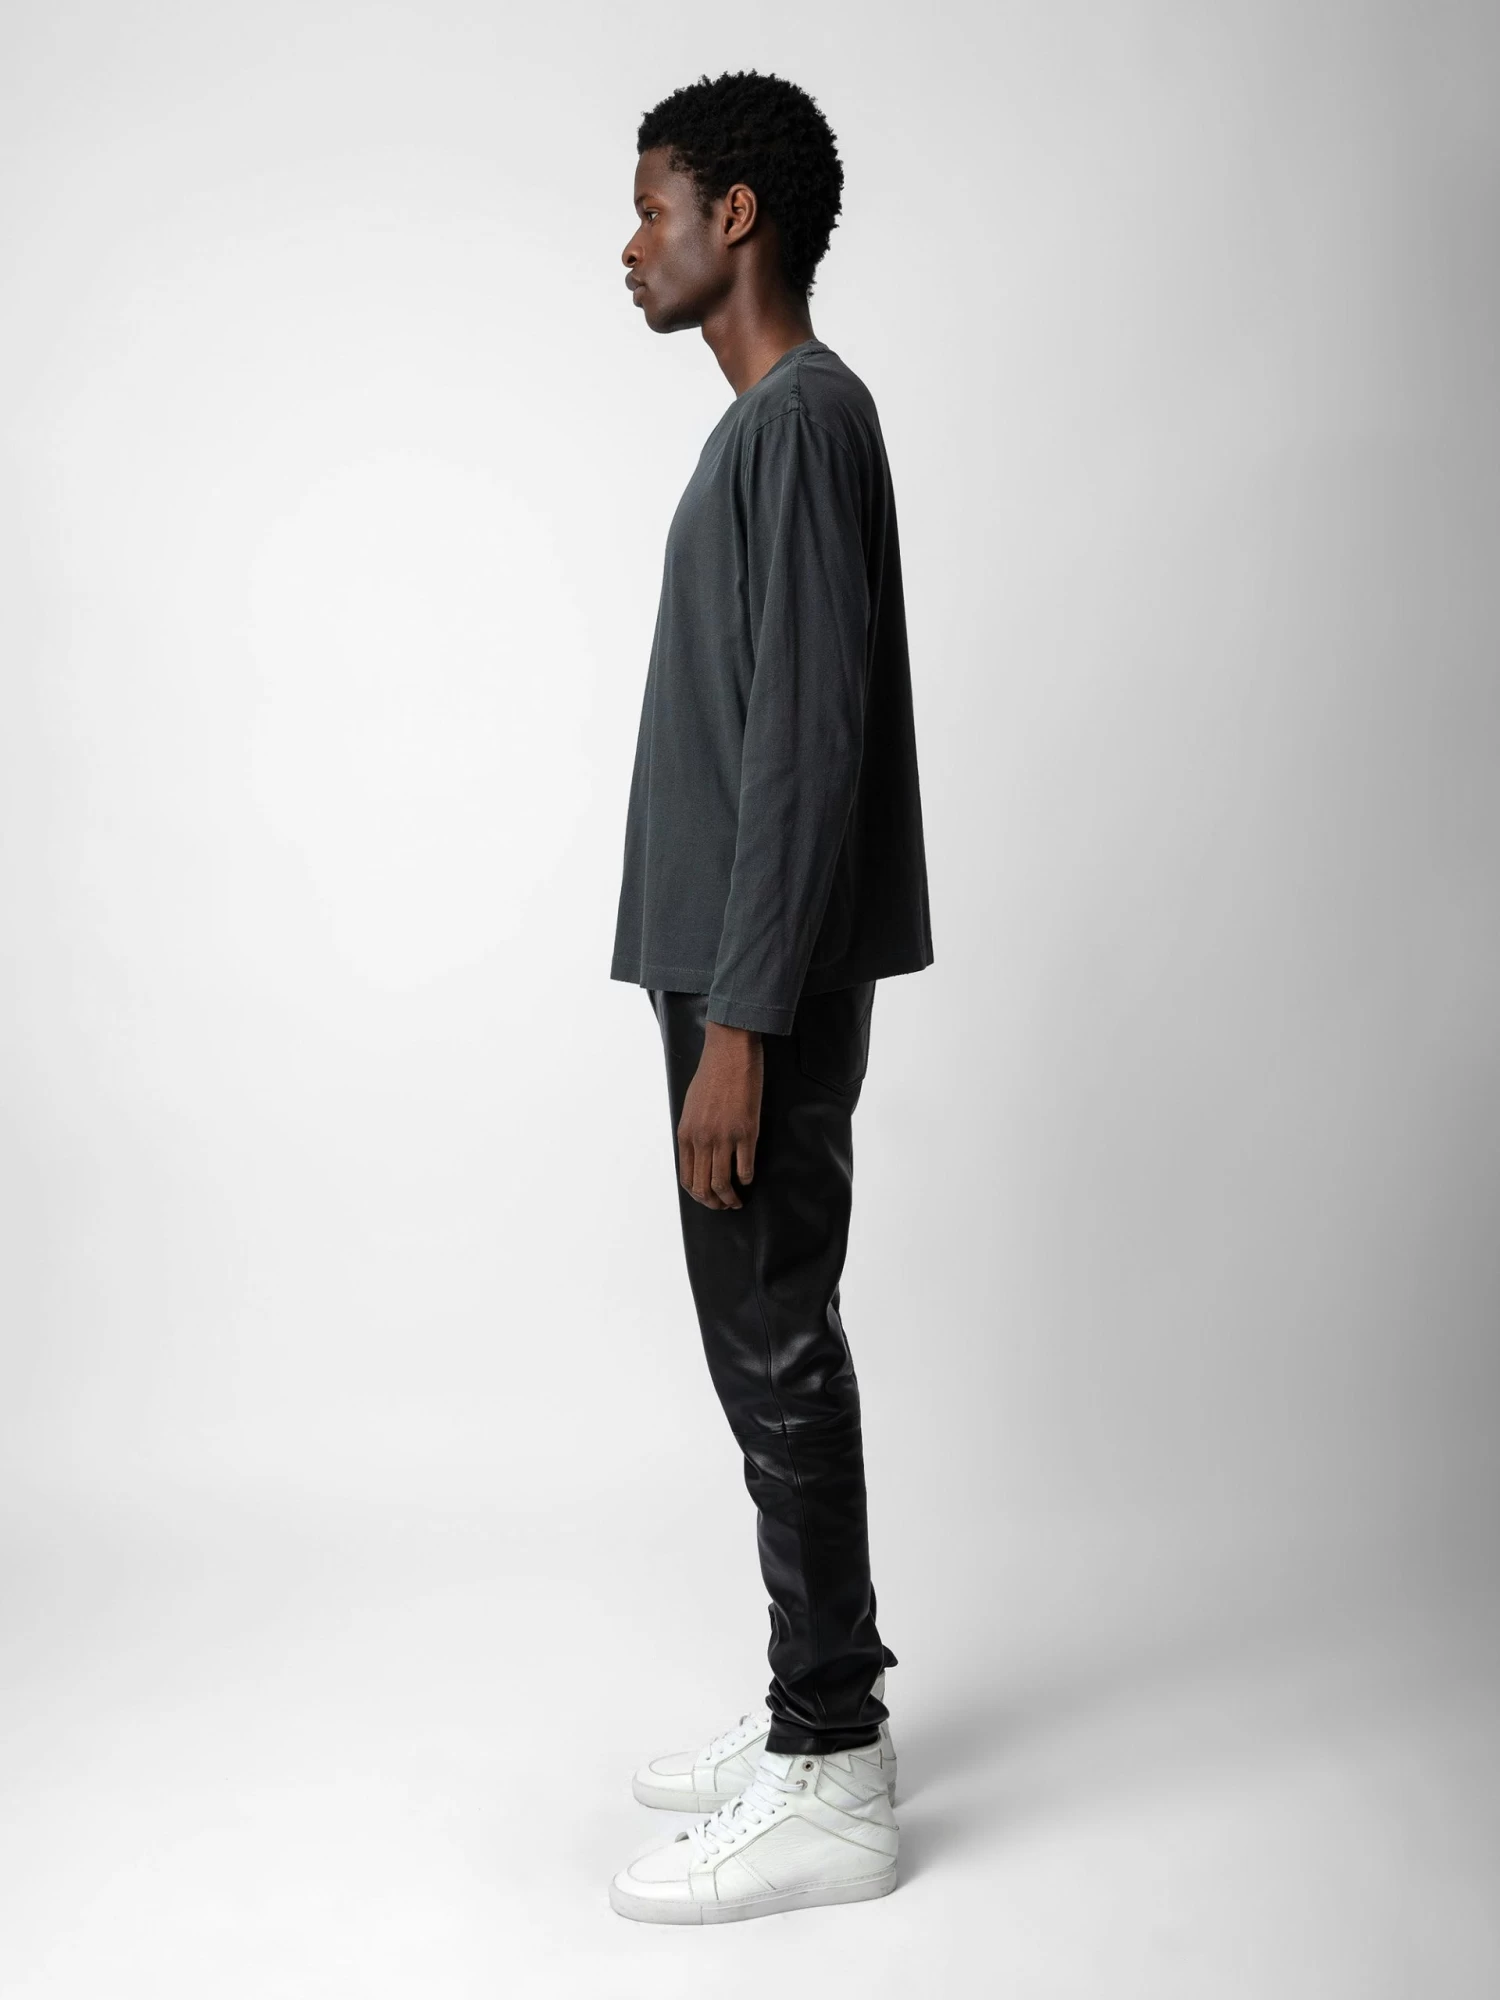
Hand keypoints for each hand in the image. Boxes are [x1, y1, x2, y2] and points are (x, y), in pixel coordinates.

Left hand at [678, 1022, 762, 1208]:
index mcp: (686, 1134)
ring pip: (723, 1183)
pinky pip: (745, 1168)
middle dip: (714, 1203)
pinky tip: (748, 1178)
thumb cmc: (711, 1075)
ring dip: (731, 1198)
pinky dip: (746, 1179)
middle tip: (724, 1206)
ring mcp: (724, 1137)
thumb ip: (693, 1132)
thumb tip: (699, 1155)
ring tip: (737, 1200)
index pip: (687, 1178)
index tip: (708, 1198)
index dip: (698, 1195)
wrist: (729, 1052)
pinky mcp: (746, 1132)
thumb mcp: (691, 1106)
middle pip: (704, 1186)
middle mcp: (702, 1139)